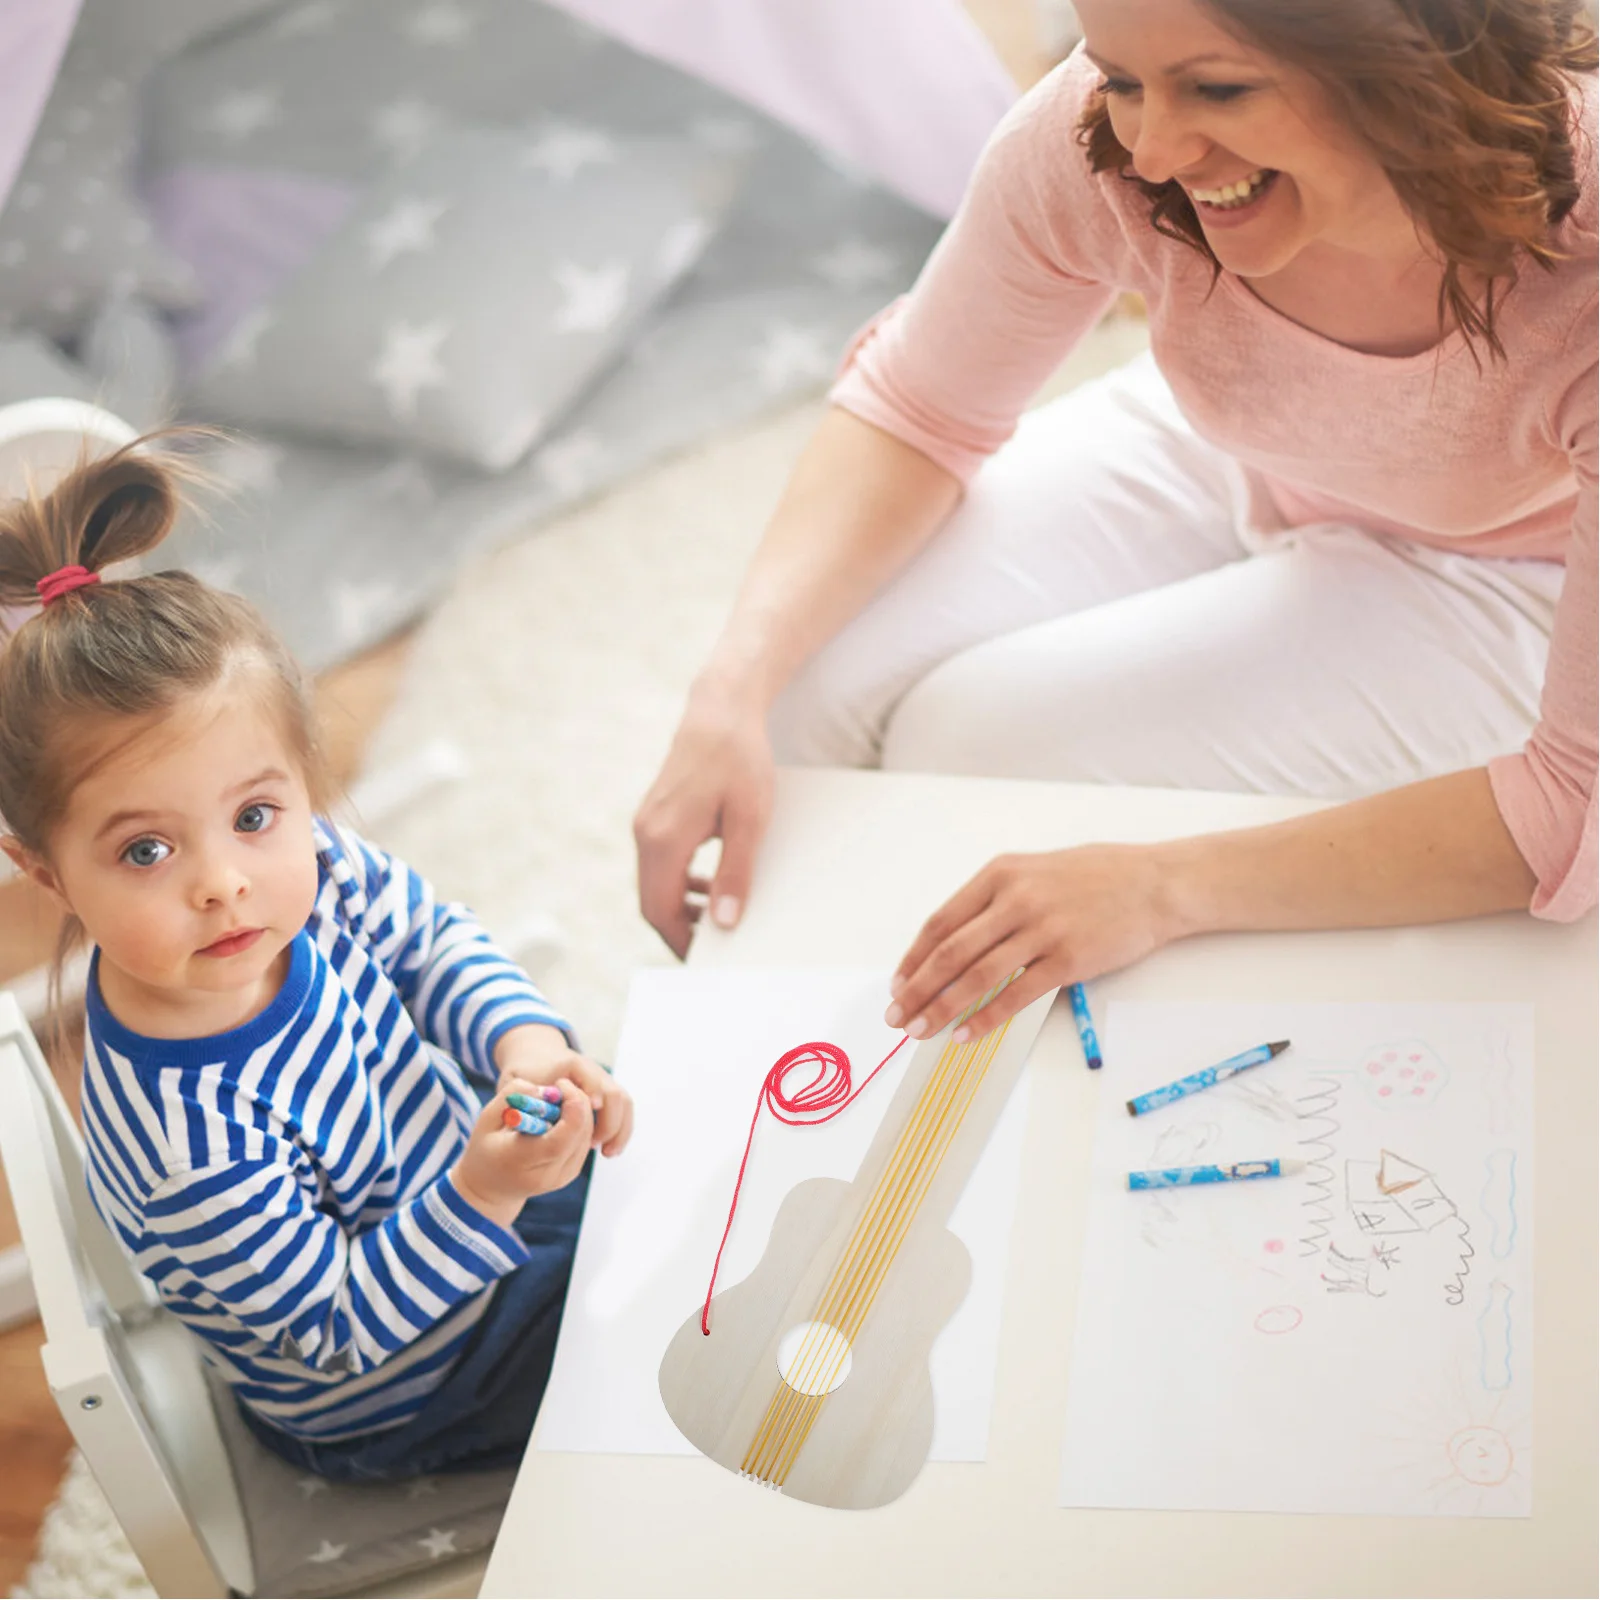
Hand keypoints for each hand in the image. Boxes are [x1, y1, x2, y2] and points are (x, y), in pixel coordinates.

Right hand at [452, 1075, 592, 1226]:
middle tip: (560, 1085)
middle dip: (577, 1101)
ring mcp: (562, 1177)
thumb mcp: (486, 1119)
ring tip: (555, 1102)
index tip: (560, 1084)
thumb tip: (545, 1089)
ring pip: (586, 1134)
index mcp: (520, 1162)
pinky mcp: (572, 1173)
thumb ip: (511, 1097)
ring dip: (579, 1110)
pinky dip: (579, 1122)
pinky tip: (560, 1115)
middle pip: (580, 1133)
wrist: (491, 1188)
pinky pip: (585, 1139)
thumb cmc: (486, 1147)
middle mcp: (546, 1175)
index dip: (571, 1107)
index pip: (559, 1140)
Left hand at [494, 1025, 633, 1157]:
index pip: (590, 1077)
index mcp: (571, 1064)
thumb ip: (521, 1094)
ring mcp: (603, 1080)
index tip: (591, 1112)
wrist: (538, 1059)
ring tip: (606, 1153)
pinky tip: (608, 1150)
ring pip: (623, 1103)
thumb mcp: (516, 1081)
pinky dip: (620, 1131)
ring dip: (618, 1129)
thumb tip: (536, 1112)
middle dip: (608, 1122)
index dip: (592, 1094)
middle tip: (593, 1145)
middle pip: (613, 1093)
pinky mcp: (607, 1093)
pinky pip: (623, 1110)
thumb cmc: (525, 1074)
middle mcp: (593, 1070)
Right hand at [633, 685, 774, 957]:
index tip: (706, 962)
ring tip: (719, 918)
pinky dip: (680, 884)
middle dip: (680, 930)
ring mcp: (646, 824)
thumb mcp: (749, 820)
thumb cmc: (739, 760)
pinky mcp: (654, 816)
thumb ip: (736, 873)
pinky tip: (709, 885)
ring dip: (681, 907)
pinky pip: (660, 864)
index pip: (659, 911)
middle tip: (716, 949)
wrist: (720, 710)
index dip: (679, 942)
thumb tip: (726, 922)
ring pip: (654, 885)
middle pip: (652, 903)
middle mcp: (645, 834)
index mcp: (663, 839)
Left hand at [885, 845, 1174, 1041]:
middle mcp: (1015, 899)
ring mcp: (1042, 929)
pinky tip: (966, 1035)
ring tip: (921, 1030)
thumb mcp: (1033, 871)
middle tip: (896, 1016)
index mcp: (999, 874)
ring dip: (942, 1009)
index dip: (913, 958)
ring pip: (977, 976)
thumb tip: (953, 944)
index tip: (898, 984)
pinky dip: (986, 1019)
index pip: (941, 923)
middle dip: (917, 990)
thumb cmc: (1095, 877)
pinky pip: (1016, 995)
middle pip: (950, 953)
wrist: (1153, 884)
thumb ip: (993, 901)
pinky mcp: (1068, 959)